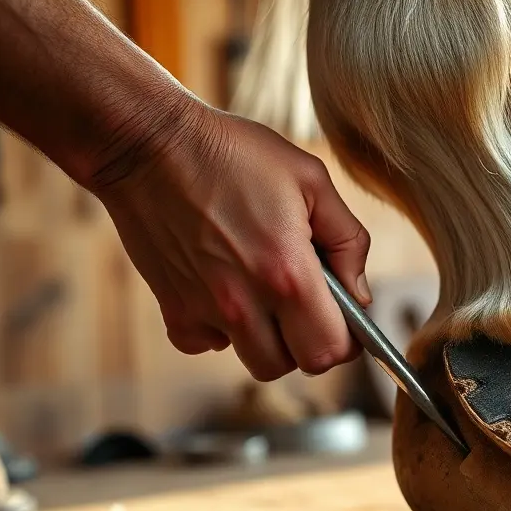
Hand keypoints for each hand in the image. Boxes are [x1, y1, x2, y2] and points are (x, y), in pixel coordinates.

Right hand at [94, 101, 371, 380]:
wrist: (150, 143)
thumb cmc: (235, 154)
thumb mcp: (311, 180)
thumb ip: (348, 240)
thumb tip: (360, 295)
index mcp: (288, 273)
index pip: (331, 350)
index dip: (347, 339)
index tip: (344, 315)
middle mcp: (245, 302)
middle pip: (295, 366)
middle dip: (311, 343)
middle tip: (309, 304)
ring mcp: (205, 310)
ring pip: (254, 362)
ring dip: (270, 339)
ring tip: (268, 294)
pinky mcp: (172, 308)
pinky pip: (208, 345)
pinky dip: (222, 330)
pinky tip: (227, 292)